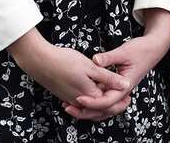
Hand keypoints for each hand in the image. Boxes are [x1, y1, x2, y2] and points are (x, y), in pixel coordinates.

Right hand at [8, 29, 128, 108]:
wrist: (40, 61)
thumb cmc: (65, 61)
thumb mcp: (91, 67)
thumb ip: (108, 78)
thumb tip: (125, 85)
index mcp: (89, 94)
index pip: (108, 104)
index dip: (120, 100)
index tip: (129, 94)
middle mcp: (79, 101)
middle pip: (99, 109)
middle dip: (113, 105)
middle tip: (125, 98)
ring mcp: (70, 99)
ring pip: (89, 105)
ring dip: (101, 102)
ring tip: (111, 91)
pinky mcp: (64, 94)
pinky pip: (80, 101)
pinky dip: (90, 98)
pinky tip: (94, 88)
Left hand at [64, 9, 169, 120]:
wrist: (153, 48)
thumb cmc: (141, 50)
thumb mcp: (124, 51)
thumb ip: (109, 58)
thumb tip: (94, 60)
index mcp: (125, 85)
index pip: (107, 101)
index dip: (92, 102)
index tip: (79, 98)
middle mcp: (122, 92)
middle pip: (104, 111)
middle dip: (86, 112)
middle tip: (68, 108)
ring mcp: (119, 91)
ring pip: (103, 108)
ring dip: (87, 109)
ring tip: (70, 106)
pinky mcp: (116, 87)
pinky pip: (103, 99)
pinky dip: (92, 101)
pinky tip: (80, 96)